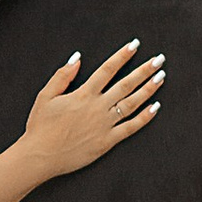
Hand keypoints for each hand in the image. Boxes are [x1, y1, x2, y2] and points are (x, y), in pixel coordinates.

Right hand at [22, 41, 163, 177]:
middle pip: (126, 84)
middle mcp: (97, 107)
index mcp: (83, 94)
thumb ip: (63, 75)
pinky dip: (144, 117)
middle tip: (159, 59)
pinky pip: (130, 127)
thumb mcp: (45, 96)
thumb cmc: (40, 127)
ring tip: (161, 78)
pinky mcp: (107, 141)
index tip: (135, 45)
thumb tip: (77, 57)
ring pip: (132, 103)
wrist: (40, 156)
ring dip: (148, 89)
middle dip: (144, 70)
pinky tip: (155, 107)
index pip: (107, 69)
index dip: (122, 56)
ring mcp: (104, 124)